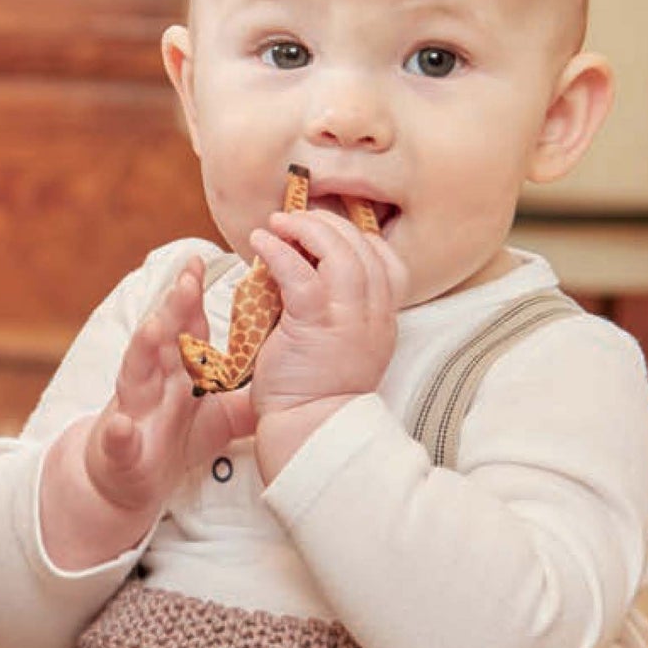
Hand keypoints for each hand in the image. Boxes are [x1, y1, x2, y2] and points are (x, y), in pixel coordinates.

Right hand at [40, 256, 255, 570]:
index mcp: (177, 371)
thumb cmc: (170, 439)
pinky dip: (119, 433)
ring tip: (151, 328)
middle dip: (173, 307)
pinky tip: (122, 426)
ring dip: (141, 350)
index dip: (197, 297)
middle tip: (188, 278)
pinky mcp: (121, 448)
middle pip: (163, 337)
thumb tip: (291, 378)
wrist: (126, 479)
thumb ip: (247, 396)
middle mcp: (153, 381)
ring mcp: (134, 411)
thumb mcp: (218, 417)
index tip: (206, 263)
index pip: (189, 327)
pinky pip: (120, 439)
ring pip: (135, 373)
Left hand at [247, 206, 408, 479]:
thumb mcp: (340, 346)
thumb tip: (303, 271)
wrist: (309, 429)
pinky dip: (280, 251)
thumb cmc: (314, 392)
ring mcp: (349, 319)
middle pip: (363, 247)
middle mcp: (374, 315)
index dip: (357, 235)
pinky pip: (301, 274)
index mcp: (383, 319)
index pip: (386, 260)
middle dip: (328, 224)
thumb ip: (335, 310)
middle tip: (294, 218)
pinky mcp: (316, 325)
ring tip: (278, 223)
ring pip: (340, 253)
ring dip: (306, 229)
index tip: (327, 230)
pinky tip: (260, 241)